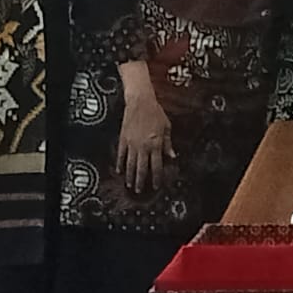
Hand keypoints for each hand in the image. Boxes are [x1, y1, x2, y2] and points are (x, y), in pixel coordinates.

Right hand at [117, 62, 174, 194]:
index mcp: (156, 143)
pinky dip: (120, 164)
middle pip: (142, 168)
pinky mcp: (123, 139)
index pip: (157, 165)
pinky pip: (121, 155)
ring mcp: (132, 144)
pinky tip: (120, 171)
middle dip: (142, 181)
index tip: (156, 185)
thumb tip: (172, 156)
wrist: (140, 102)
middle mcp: (144, 146)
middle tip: (140, 191)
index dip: (157, 177)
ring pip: (131, 164)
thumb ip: (168, 143)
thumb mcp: (166, 126)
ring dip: (131, 176)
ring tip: (130, 185)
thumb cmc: (155, 112)